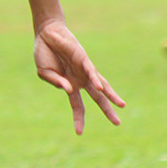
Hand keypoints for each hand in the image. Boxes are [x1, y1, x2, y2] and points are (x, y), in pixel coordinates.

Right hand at [33, 20, 124, 134]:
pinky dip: (95, 81)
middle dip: (107, 110)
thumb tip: (69, 90)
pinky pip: (91, 72)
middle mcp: (80, 79)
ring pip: (101, 86)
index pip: (77, 105)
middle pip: (97, 98)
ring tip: (121, 105)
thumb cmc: (44, 53)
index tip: (79, 133)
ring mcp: (84, 70)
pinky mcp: (83, 59)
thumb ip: (55, 82)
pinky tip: (99, 89)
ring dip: (110, 96)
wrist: (46, 34)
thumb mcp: (44, 73)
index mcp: (70, 85)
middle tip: (117, 123)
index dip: (79, 118)